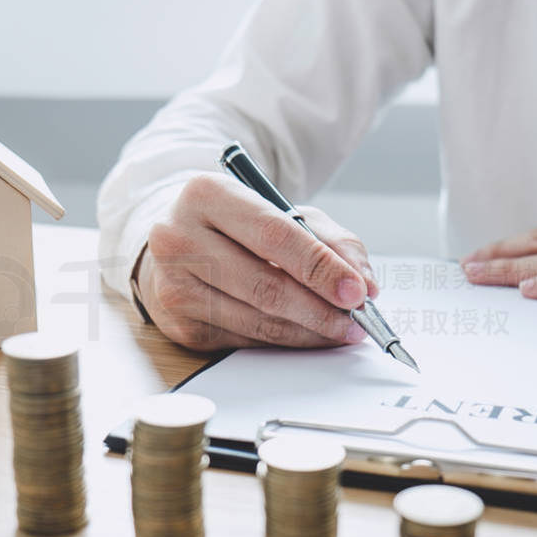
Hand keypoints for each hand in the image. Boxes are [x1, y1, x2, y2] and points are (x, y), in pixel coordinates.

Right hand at [138, 173, 377, 350]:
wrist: (178, 244)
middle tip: (356, 320)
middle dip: (320, 308)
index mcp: (206, 195)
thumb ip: (330, 240)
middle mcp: (179, 238)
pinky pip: (245, 340)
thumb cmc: (236, 226)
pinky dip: (284, 341)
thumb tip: (362, 283)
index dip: (320, 268)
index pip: (273, 235)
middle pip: (265, 285)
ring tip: (341, 329)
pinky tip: (306, 334)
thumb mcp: (283, 212)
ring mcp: (174, 285)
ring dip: (308, 331)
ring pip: (257, 320)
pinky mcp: (179, 324)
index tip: (356, 291)